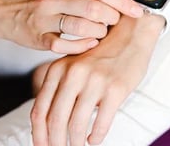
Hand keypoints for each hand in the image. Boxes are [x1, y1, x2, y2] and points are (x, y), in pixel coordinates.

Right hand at [0, 0, 142, 53]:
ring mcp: (43, 17)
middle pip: (94, 7)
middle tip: (115, 21)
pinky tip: (90, 44)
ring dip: (100, 32)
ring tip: (102, 32)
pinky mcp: (36, 37)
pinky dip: (82, 46)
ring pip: (82, 26)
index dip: (121, 1)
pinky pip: (65, 44)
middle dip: (112, 17)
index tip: (137, 9)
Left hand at [30, 15, 163, 145]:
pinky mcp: (116, 88)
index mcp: (59, 68)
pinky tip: (95, 139)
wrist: (131, 34)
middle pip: (55, 121)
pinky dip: (96, 137)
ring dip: (76, 144)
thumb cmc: (103, 52)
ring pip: (77, 125)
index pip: (39, 111)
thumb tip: (49, 124)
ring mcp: (95, 81)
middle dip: (55, 144)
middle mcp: (74, 74)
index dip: (38, 136)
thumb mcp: (75, 63)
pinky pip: (102, 123)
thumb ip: (61, 87)